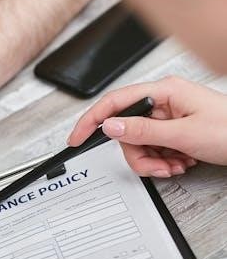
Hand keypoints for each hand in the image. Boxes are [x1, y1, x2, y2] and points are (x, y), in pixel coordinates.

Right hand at [67, 77, 226, 177]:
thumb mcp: (183, 134)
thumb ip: (142, 130)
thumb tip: (110, 126)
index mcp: (164, 91)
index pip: (115, 101)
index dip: (91, 120)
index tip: (76, 138)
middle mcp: (164, 101)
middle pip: (127, 130)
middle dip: (139, 154)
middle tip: (157, 166)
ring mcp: (170, 116)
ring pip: (140, 143)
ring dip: (155, 160)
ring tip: (176, 165)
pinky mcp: (176, 130)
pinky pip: (155, 148)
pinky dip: (165, 160)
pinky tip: (182, 162)